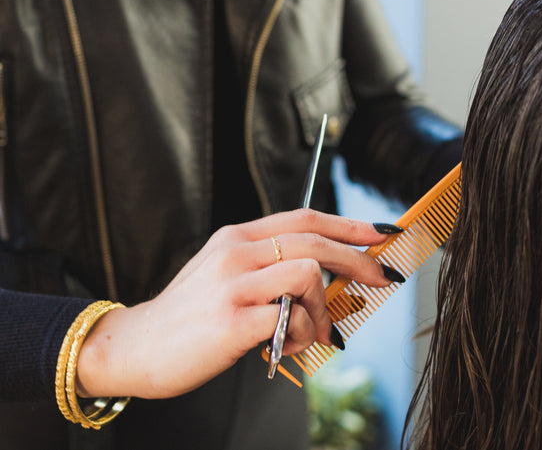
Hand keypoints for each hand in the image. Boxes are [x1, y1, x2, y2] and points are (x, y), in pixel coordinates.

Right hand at [75, 209, 399, 398]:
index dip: (347, 224)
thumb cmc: (191, 315)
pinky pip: (290, 318)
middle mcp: (235, 253)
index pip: (304, 218)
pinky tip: (288, 347)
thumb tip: (327, 275)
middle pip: (314, 242)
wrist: (137, 346)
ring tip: (309, 333)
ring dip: (322, 309)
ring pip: (307, 275)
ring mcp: (232, 286)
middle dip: (358, 261)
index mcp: (236, 237)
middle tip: (380, 280)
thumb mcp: (226, 274)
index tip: (380, 233)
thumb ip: (268, 267)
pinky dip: (302, 335)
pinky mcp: (231, 321)